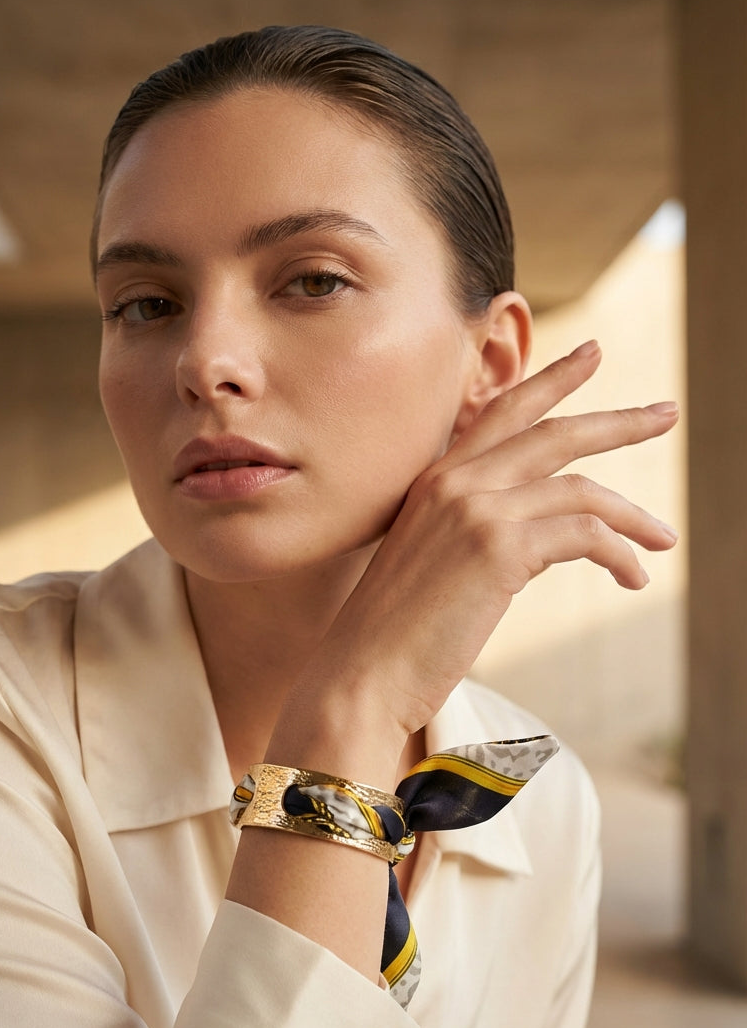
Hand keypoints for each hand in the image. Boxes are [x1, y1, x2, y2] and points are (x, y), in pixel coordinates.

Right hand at [269, 342, 678, 784]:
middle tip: (666, 414)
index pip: (503, 412)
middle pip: (556, 433)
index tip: (591, 354)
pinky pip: (584, 536)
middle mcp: (454, 482)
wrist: (361, 674)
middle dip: (619, 423)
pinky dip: (619, 555)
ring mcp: (475, 510)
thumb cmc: (392, 634)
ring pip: (581, 490)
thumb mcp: (430, 563)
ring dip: (633, 516)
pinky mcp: (498, 548)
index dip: (551, 380)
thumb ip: (474, 533)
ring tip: (664, 538)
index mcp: (433, 480)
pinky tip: (633, 578)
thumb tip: (534, 540)